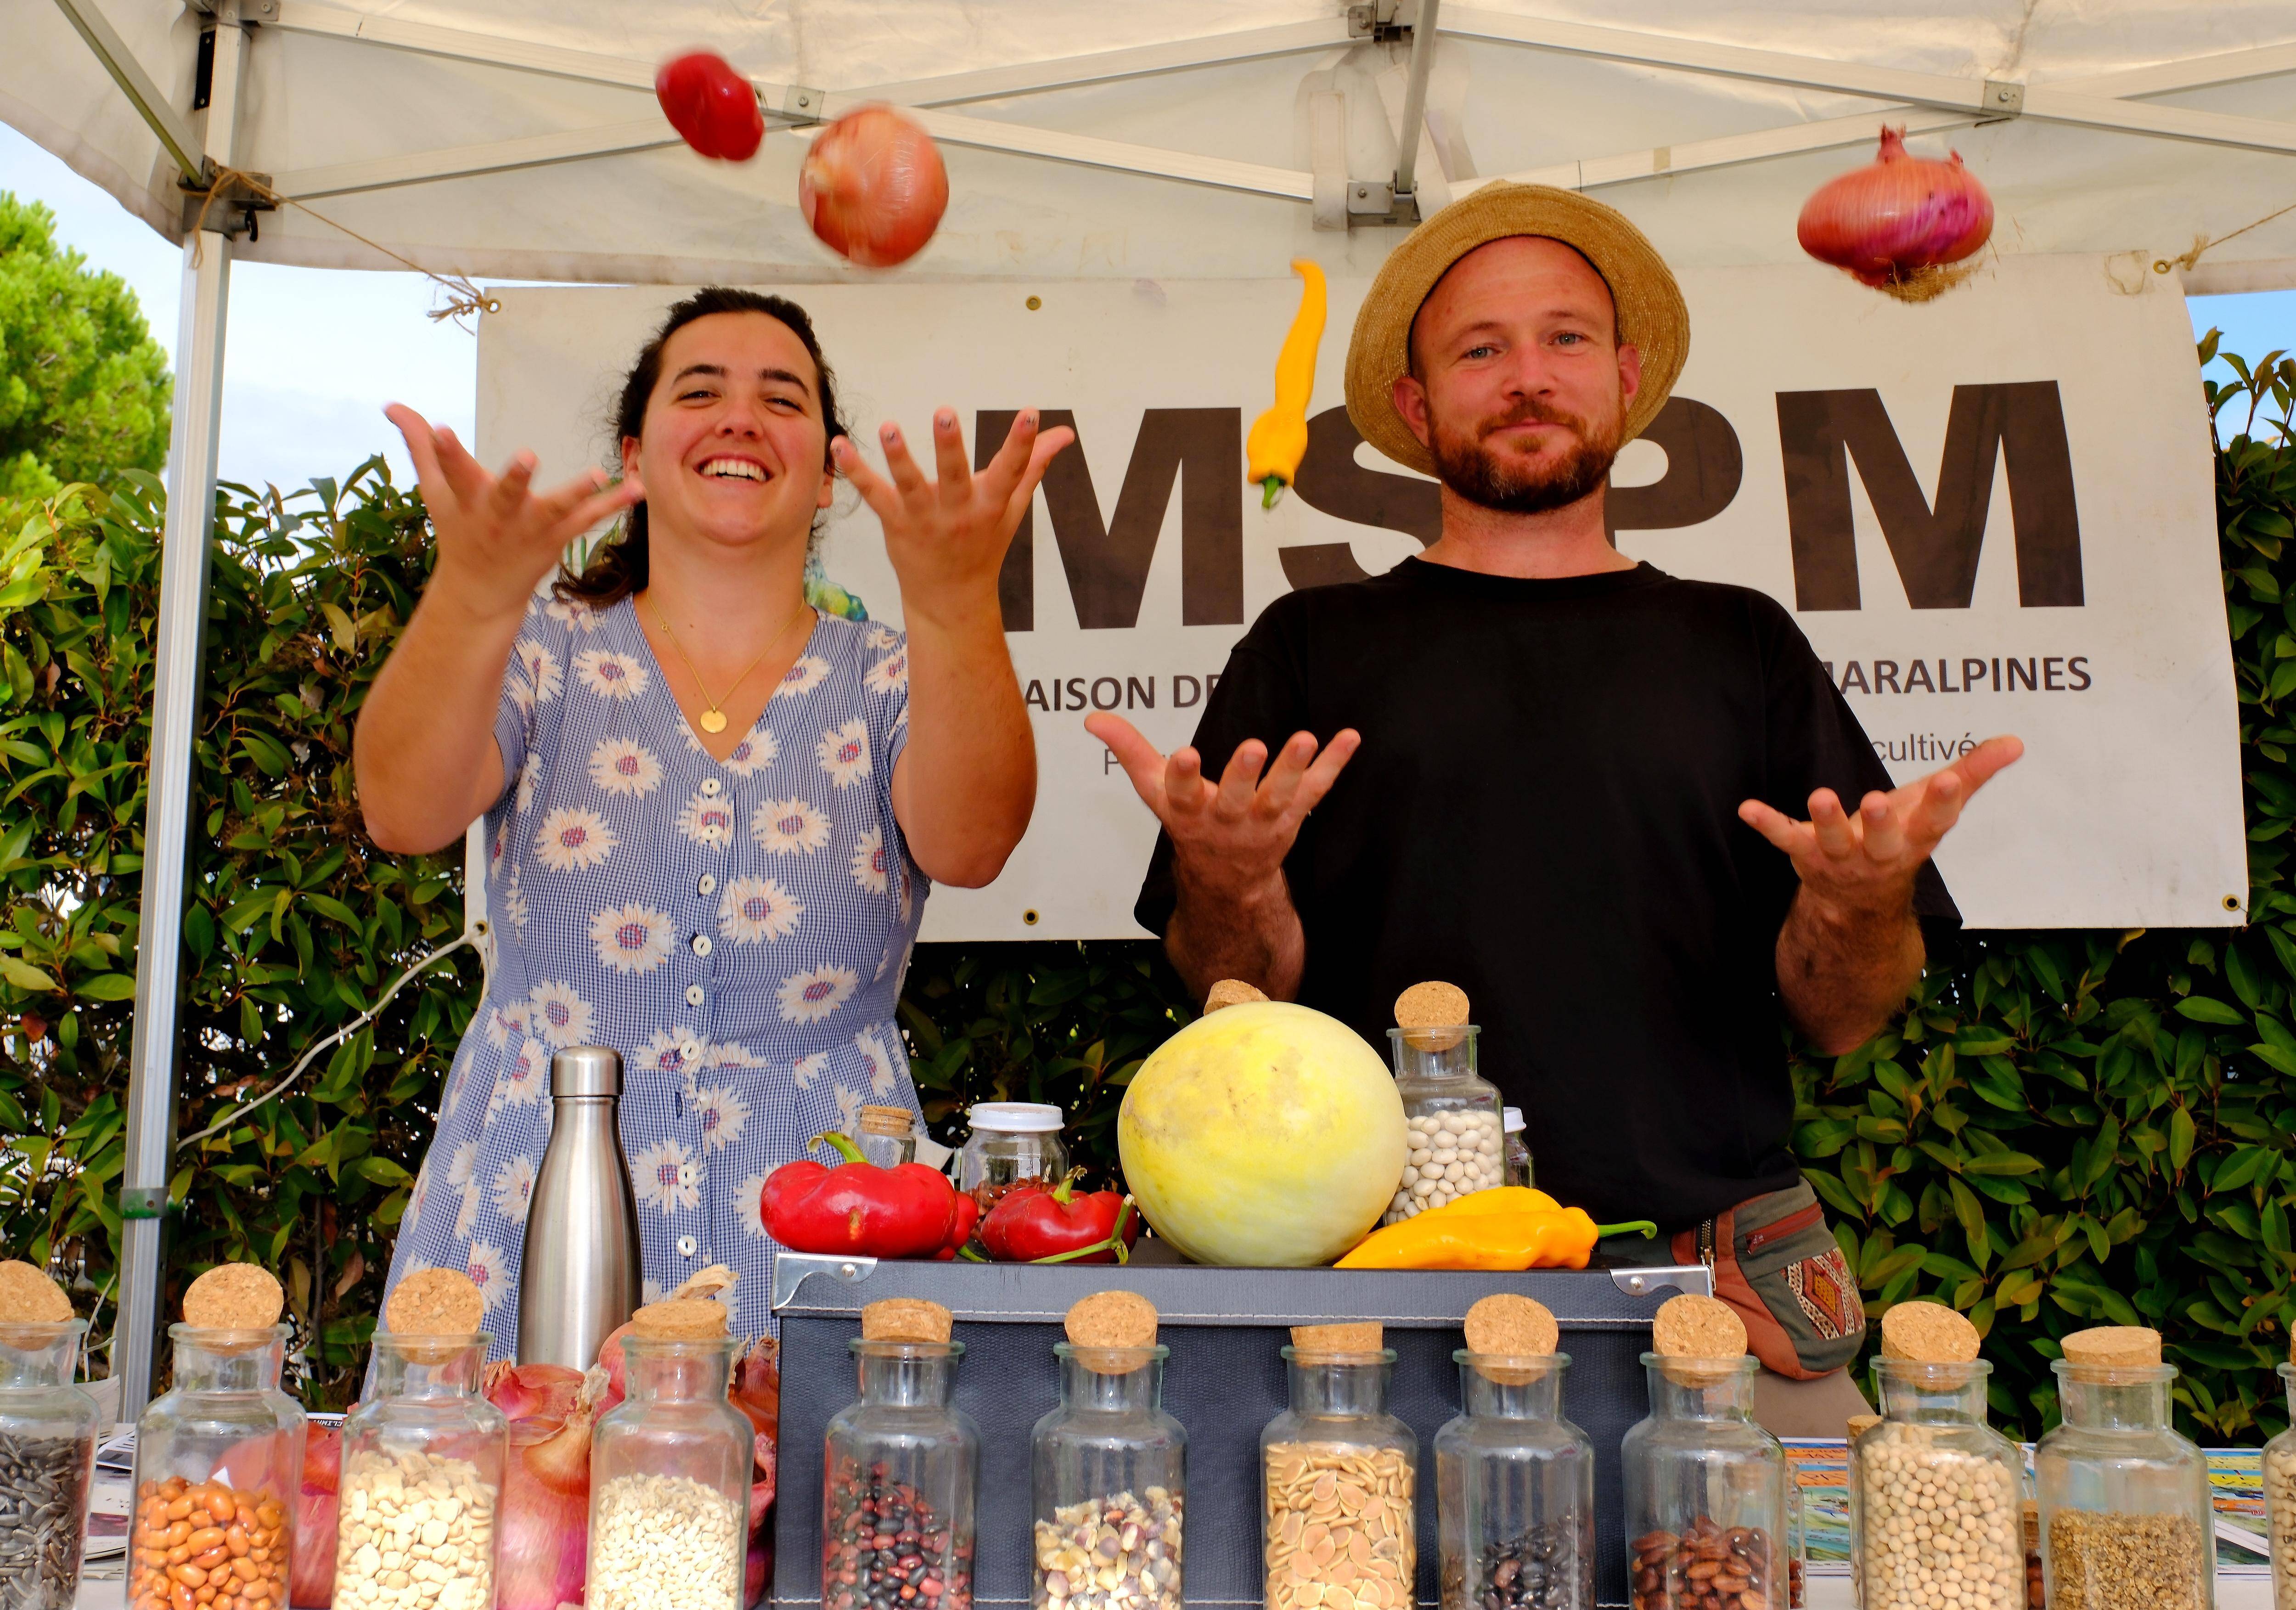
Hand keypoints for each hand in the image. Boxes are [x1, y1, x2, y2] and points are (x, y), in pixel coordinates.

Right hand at [386, 404, 642, 619]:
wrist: (480, 592)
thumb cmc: (458, 531)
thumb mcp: (435, 490)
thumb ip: (419, 445)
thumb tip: (391, 404)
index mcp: (465, 500)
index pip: (450, 470)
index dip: (443, 450)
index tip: (439, 428)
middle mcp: (498, 516)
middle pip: (505, 494)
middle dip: (514, 478)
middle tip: (528, 457)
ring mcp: (530, 528)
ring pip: (556, 509)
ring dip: (577, 492)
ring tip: (599, 474)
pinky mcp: (557, 538)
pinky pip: (588, 520)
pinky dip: (613, 505)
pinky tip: (637, 489)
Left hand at [834, 408, 1072, 618]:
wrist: (951, 600)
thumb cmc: (984, 546)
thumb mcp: (1012, 508)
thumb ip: (1033, 466)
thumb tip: (1064, 433)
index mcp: (990, 505)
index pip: (1012, 470)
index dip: (1022, 443)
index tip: (1030, 413)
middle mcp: (959, 513)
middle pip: (956, 476)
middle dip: (951, 447)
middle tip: (945, 415)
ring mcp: (926, 520)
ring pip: (911, 486)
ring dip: (899, 457)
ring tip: (889, 428)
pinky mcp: (897, 525)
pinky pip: (875, 496)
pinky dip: (856, 473)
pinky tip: (840, 447)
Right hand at [1088, 713, 1359, 896]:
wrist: (1227, 880)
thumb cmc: (1189, 822)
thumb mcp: (1155, 792)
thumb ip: (1129, 751)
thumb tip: (1092, 718)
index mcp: (1188, 811)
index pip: (1180, 792)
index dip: (1181, 774)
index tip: (1182, 754)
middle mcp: (1226, 819)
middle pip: (1234, 797)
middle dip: (1242, 774)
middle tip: (1253, 747)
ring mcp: (1263, 820)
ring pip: (1279, 795)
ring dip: (1292, 767)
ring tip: (1304, 738)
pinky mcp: (1293, 815)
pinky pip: (1317, 790)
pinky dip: (1334, 764)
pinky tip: (1350, 737)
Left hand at [1740, 736, 2023, 913]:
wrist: (1858, 901)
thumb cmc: (1901, 838)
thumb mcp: (1934, 808)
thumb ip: (1973, 774)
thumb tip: (2016, 741)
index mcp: (1916, 839)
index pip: (1936, 822)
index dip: (1945, 801)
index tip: (1950, 779)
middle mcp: (1880, 854)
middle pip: (1884, 841)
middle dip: (1881, 822)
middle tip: (1877, 800)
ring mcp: (1840, 857)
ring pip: (1834, 841)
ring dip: (1826, 820)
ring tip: (1820, 796)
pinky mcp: (1805, 853)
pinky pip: (1784, 839)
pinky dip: (1766, 824)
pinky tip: (1746, 808)